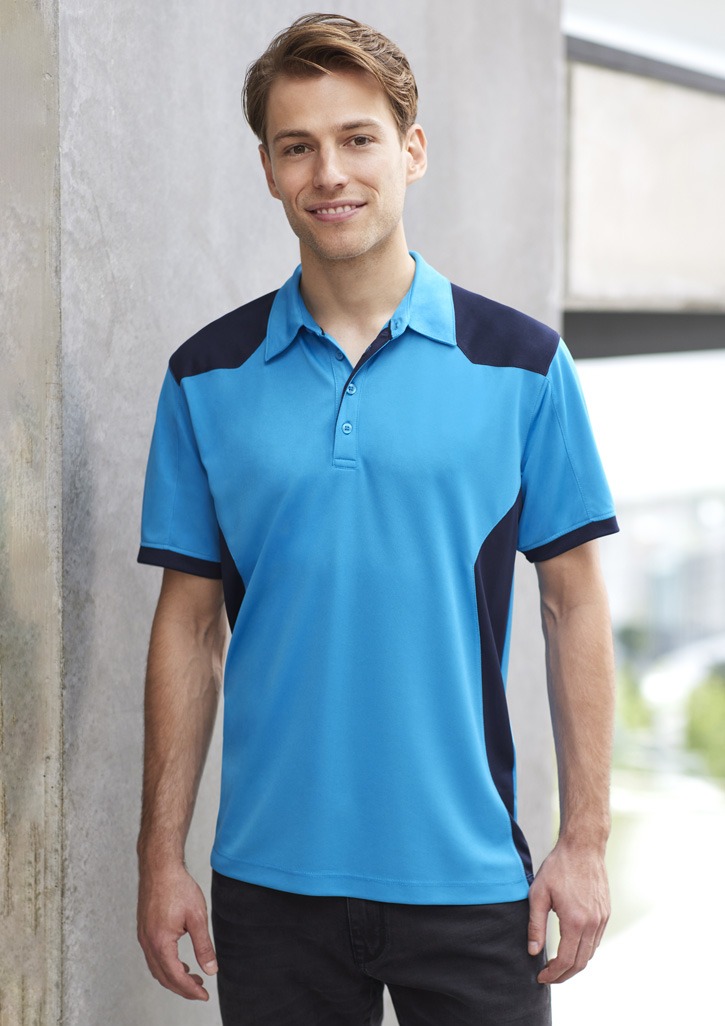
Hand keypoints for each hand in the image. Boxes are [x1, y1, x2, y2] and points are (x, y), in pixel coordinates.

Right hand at [137, 864, 217, 1000]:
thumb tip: (211, 970)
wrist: (159, 867)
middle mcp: (148, 943)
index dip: (190, 990)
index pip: (175, 976)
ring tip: (193, 978)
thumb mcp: (197, 917)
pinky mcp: (144, 930)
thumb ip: (204, 946)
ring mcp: (143, 937)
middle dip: (182, 988)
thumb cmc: (178, 887)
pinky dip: (166, 966)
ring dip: (173, 977)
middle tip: (200, 990)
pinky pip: (153, 957)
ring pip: (156, 968)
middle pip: (163, 977)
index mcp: (160, 942)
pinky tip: (180, 962)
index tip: (204, 995)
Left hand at [527, 840, 609, 983]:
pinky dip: (584, 950)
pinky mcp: (605, 913)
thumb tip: (533, 951)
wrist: (583, 847)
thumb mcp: (539, 893)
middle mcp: (592, 924)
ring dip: (575, 964)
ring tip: (558, 966)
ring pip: (590, 953)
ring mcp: (602, 919)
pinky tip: (571, 947)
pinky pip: (596, 940)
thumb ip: (535, 925)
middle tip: (548, 977)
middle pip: (581, 963)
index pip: (566, 960)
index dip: (553, 973)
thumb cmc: (558, 867)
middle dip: (564, 975)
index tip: (541, 977)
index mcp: (575, 921)